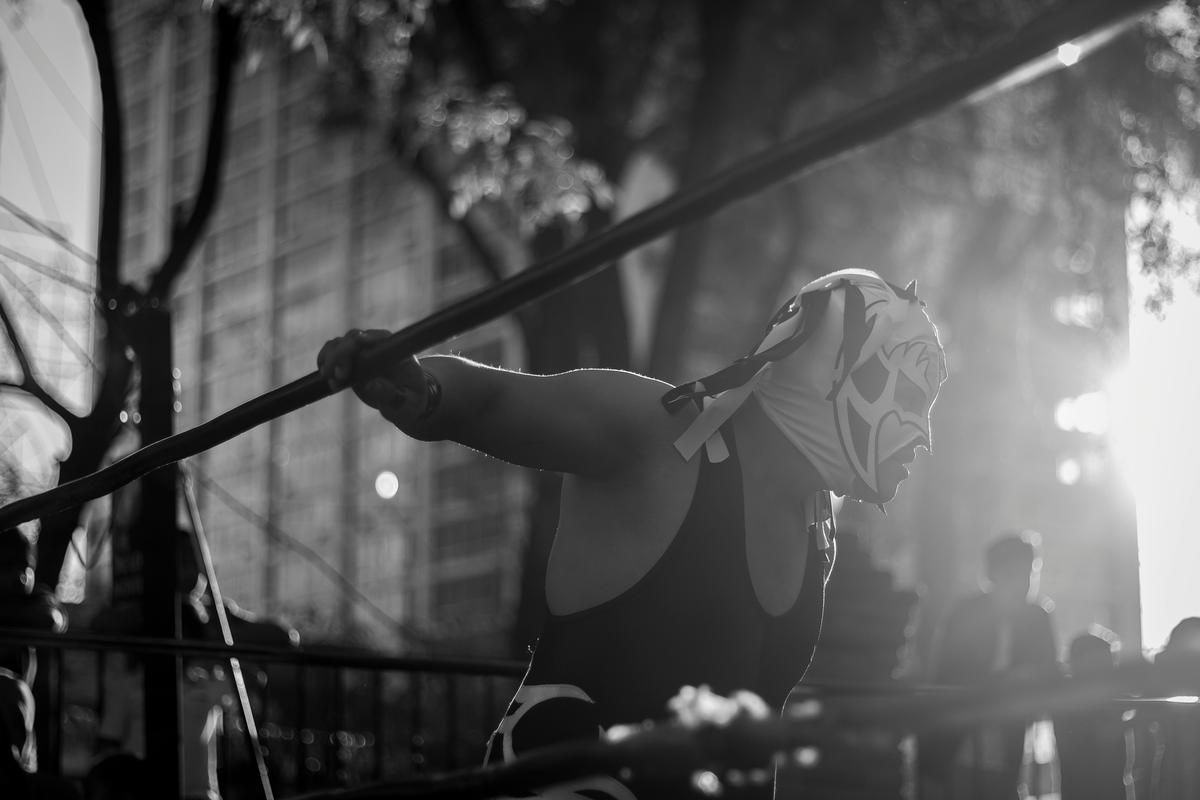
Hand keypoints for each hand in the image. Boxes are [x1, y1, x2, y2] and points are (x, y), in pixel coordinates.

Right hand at [317, 329, 431, 427]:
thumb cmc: (412, 400)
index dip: (367, 337)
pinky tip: (328, 378)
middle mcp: (377, 345)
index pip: (381, 337)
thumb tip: (370, 385)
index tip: (358, 343)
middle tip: (340, 376)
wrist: (406, 399)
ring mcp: (361, 351)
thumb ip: (391, 395)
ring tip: (332, 379)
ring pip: (338, 343)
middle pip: (353, 338)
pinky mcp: (348, 359)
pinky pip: (331, 353)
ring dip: (330, 358)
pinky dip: (325, 363)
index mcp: (397, 350)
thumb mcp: (407, 403)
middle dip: (342, 353)